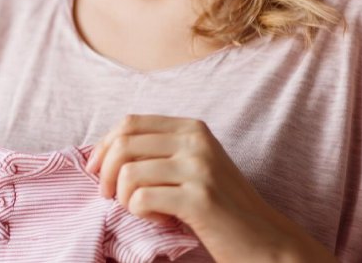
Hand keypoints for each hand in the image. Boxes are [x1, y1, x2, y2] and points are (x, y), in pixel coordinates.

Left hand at [84, 114, 334, 262]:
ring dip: (126, 198)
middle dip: (107, 174)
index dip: (104, 146)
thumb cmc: (220, 205)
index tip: (97, 171)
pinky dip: (142, 214)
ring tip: (145, 210)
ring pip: (129, 173)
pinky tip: (162, 220)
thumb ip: (159, 151)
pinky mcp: (199, 198)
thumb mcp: (193, 164)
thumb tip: (102, 151)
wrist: (264, 238)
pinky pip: (142, 199)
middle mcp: (196, 141)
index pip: (130, 123)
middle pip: (124, 144)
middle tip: (112, 197)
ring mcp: (199, 168)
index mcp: (192, 128)